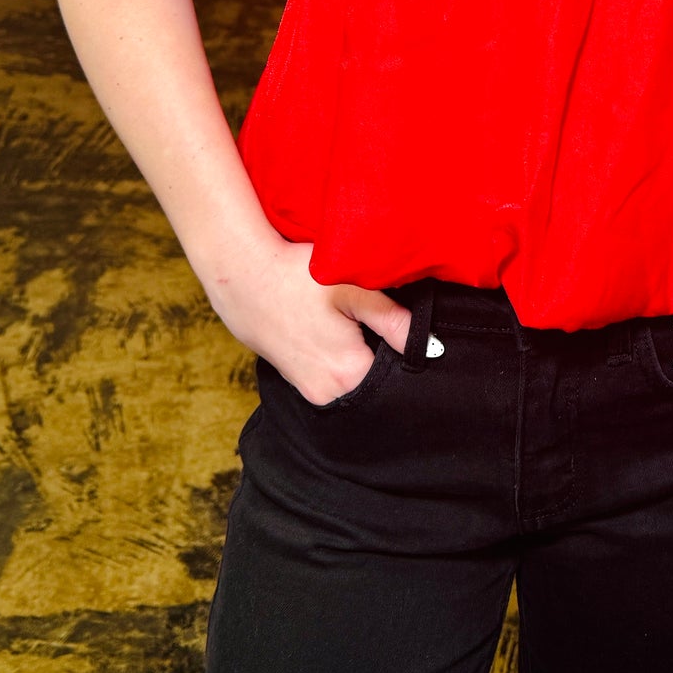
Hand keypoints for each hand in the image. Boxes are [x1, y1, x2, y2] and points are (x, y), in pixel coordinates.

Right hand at [201, 235, 412, 406]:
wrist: (241, 277)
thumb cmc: (297, 277)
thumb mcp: (352, 289)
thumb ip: (394, 320)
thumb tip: (431, 346)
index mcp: (349, 375)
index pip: (399, 379)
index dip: (407, 355)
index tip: (399, 330)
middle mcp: (330, 395)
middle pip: (376, 384)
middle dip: (385, 359)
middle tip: (377, 324)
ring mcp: (310, 392)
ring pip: (354, 383)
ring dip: (362, 360)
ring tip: (353, 327)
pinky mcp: (297, 383)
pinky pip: (333, 381)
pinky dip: (341, 362)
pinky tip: (335, 333)